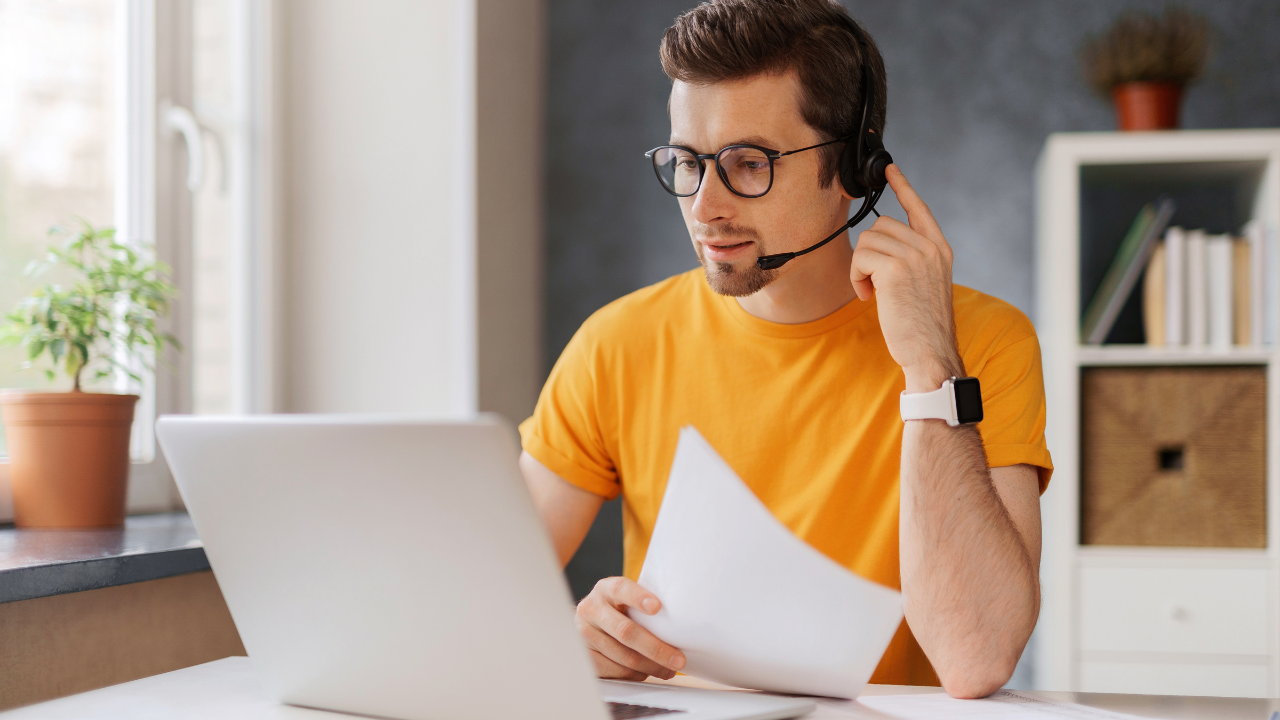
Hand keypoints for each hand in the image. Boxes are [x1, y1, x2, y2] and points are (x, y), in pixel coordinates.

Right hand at [575, 577, 685, 680]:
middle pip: (625, 631)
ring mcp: (584, 634)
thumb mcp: (625, 599)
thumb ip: (644, 604)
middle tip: (678, 659)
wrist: (588, 622)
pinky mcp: (585, 656)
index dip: (638, 597)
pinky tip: (648, 672)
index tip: (657, 607)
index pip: (620, 589)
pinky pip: (615, 670)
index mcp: (605, 589)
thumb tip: (679, 622)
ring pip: (623, 656)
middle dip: (656, 648)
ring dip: (651, 666)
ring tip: (668, 669)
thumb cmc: (617, 610)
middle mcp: (591, 609)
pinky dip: (636, 674)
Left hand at [850, 164, 962, 391]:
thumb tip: (884, 247)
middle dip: (868, 253)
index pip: (919, 209)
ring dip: (860, 268)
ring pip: (867, 240)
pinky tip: (868, 297)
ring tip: (872, 292)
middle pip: (881, 225)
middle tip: (873, 283)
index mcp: (939, 250)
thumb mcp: (925, 286)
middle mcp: (930, 248)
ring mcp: (915, 256)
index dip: (903, 187)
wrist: (930, 352)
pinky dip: (856, 278)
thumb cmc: (922, 327)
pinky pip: (860, 257)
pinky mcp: (896, 268)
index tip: (890, 169)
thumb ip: (913, 261)